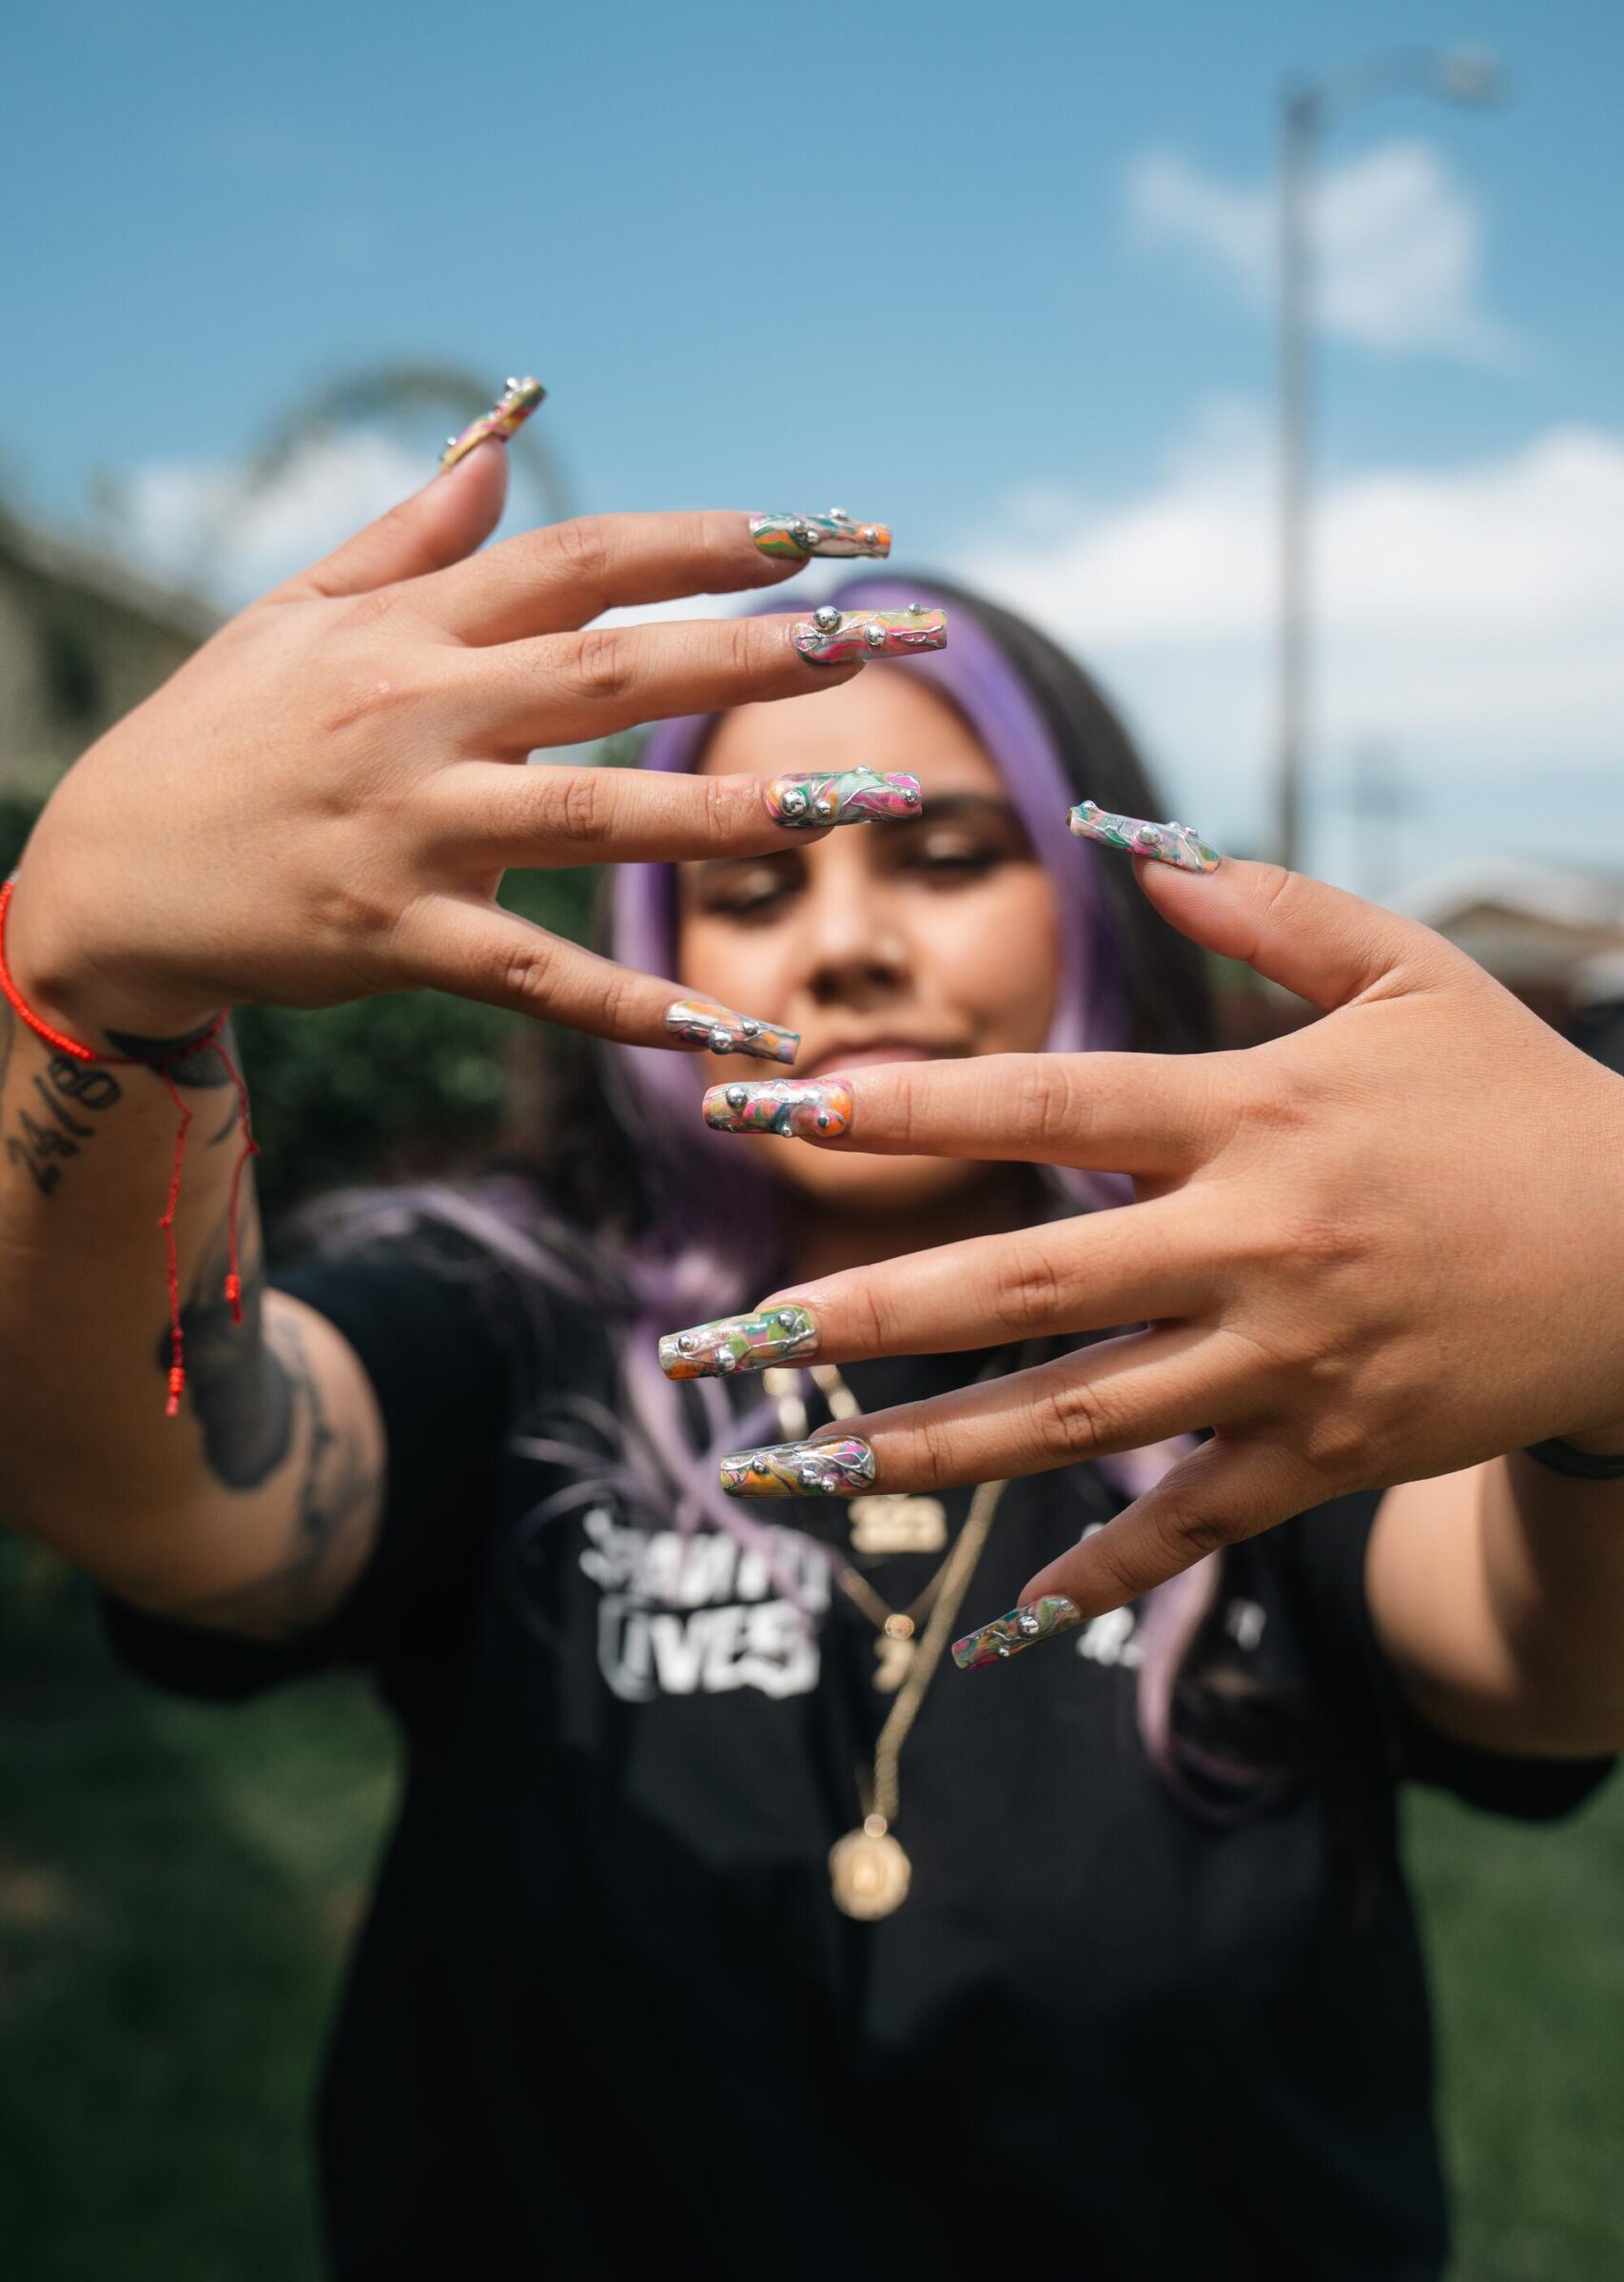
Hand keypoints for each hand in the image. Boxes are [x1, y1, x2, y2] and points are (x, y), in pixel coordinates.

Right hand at [8, 440, 884, 1047]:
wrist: (108, 875)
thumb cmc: (217, 734)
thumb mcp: (292, 611)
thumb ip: (412, 534)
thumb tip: (506, 439)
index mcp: (408, 631)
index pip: (580, 563)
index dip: (703, 544)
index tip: (817, 537)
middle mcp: (421, 717)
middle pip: (619, 673)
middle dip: (765, 653)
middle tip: (890, 644)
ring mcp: (412, 830)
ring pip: (604, 819)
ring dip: (744, 811)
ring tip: (865, 806)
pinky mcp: (398, 937)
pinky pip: (539, 975)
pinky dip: (638, 1012)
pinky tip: (737, 1035)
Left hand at [719, 859, 1623, 1621]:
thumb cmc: (1517, 1100)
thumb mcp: (1409, 972)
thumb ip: (1266, 910)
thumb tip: (1133, 849)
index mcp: (1256, 1114)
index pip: (1048, 1106)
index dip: (905, 1107)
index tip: (776, 1108)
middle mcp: (1253, 1245)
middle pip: (1025, 1283)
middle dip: (862, 1312)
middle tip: (728, 1340)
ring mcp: (1287, 1364)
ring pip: (1078, 1418)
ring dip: (927, 1450)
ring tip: (800, 1467)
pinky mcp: (1329, 1456)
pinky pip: (1194, 1525)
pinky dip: (1103, 1574)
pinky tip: (1004, 1626)